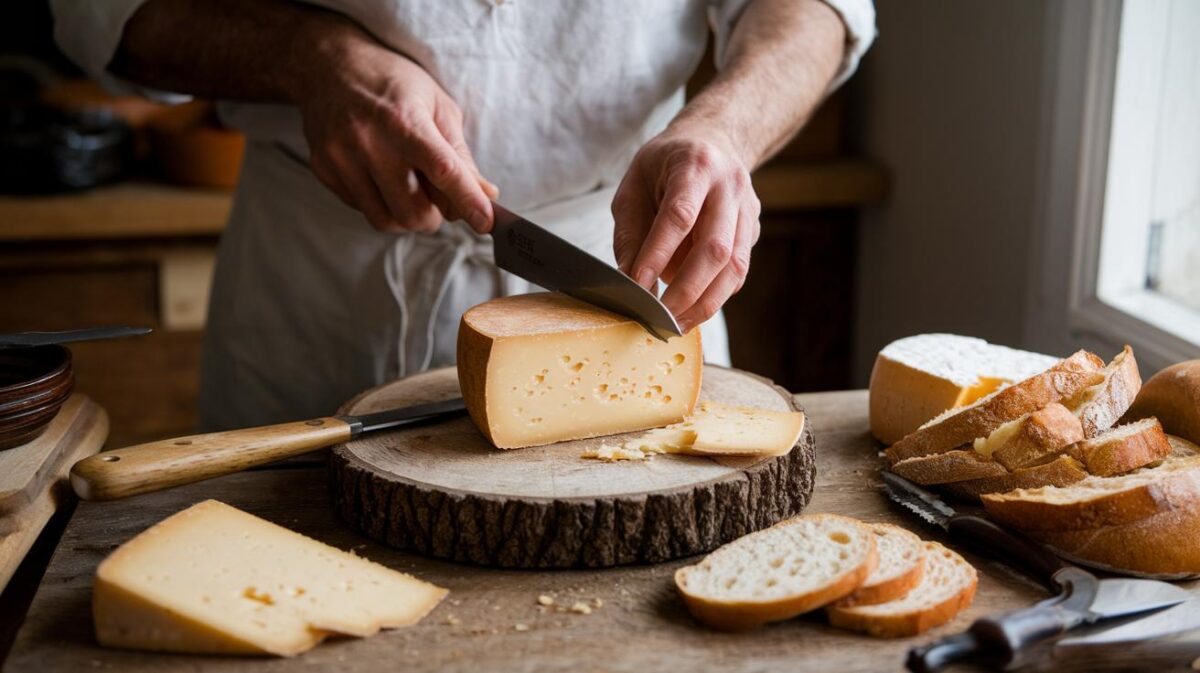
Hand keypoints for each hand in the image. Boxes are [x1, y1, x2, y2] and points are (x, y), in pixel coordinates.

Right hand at [291, 21, 497, 233]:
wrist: (329, 66)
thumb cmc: (392, 83)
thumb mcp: (436, 106)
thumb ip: (459, 154)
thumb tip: (486, 193)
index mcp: (404, 122)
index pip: (443, 171)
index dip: (468, 201)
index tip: (485, 222)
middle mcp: (369, 142)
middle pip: (413, 212)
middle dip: (434, 216)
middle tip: (437, 198)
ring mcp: (341, 159)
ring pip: (385, 220)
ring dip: (407, 216)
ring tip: (409, 188)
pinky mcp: (323, 170)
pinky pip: (361, 209)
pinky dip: (380, 203)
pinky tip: (380, 176)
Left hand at [612, 126, 760, 332]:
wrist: (713, 141)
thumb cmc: (665, 166)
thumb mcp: (634, 187)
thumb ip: (630, 233)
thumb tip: (628, 281)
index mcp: (695, 165)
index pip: (679, 216)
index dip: (658, 255)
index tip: (638, 287)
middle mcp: (730, 186)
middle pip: (715, 248)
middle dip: (686, 290)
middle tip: (659, 317)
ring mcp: (748, 209)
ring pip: (735, 266)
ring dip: (705, 302)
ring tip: (677, 324)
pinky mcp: (754, 231)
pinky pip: (739, 272)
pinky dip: (716, 296)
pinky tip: (693, 310)